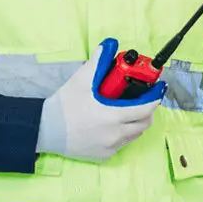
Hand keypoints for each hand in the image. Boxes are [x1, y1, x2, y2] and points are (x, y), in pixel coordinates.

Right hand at [36, 39, 162, 161]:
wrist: (45, 131)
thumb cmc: (63, 106)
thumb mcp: (81, 81)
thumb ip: (98, 62)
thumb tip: (109, 45)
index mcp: (113, 116)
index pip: (146, 109)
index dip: (155, 98)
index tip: (157, 89)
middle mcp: (115, 135)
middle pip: (144, 123)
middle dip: (147, 110)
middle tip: (141, 99)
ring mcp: (110, 147)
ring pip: (134, 135)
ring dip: (135, 122)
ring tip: (125, 111)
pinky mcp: (103, 156)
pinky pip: (121, 144)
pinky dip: (122, 134)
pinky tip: (111, 125)